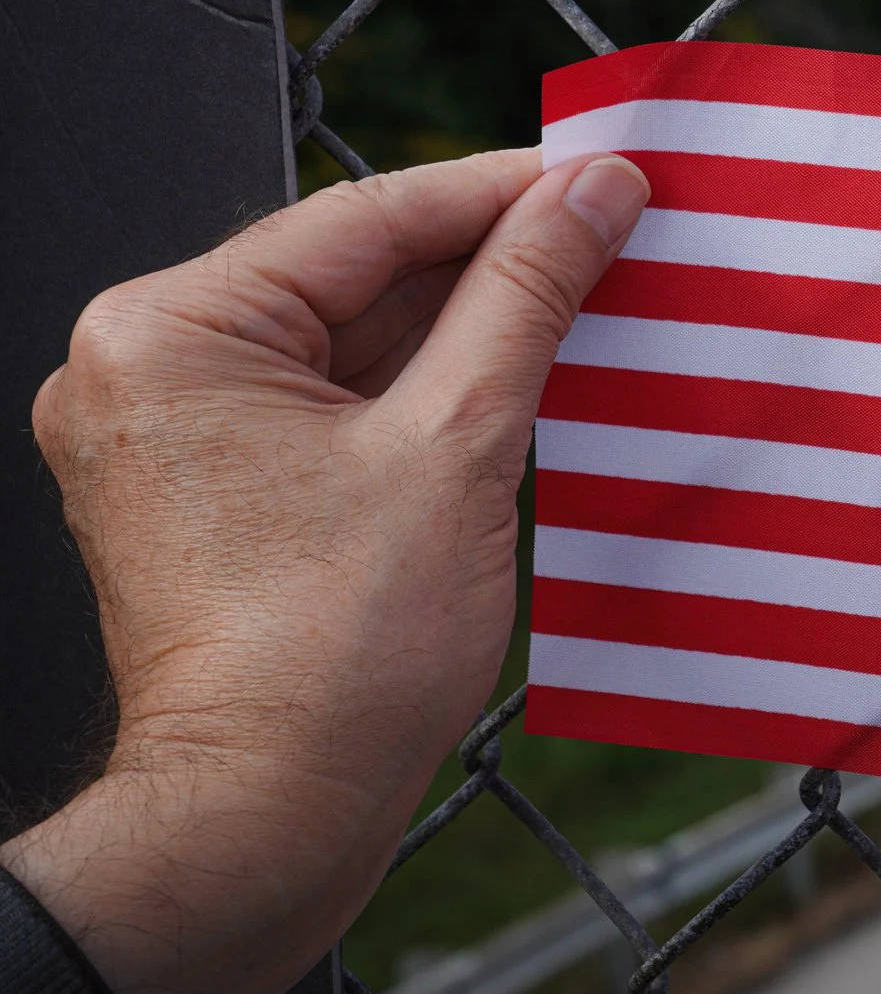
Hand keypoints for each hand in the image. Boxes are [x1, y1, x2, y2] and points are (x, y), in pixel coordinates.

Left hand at [0, 149, 647, 993]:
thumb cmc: (338, 652)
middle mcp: (147, 366)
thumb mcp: (458, 444)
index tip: (609, 173)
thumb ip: (527, 297)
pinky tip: (531, 377)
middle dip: (495, 261)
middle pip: (357, 273)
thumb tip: (595, 189)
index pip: (367, 218)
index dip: (506, 192)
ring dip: (474, 326)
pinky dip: (432, 390)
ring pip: (356, 339)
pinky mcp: (216, 488)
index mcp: (171, 331)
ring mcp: (175, 432)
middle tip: (619, 228)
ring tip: (596, 297)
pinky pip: (339, 402)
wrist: (267, 820)